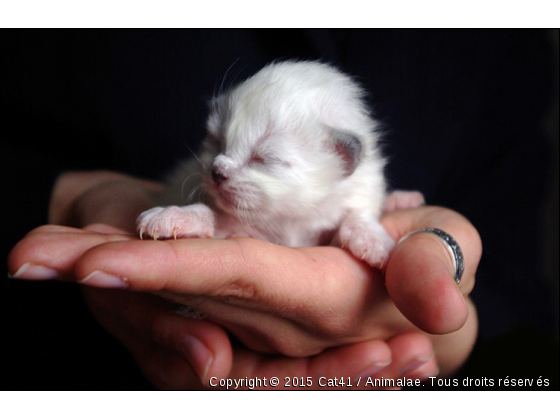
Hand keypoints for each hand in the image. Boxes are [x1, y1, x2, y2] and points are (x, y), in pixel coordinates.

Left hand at [8, 171, 478, 387]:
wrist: (417, 283)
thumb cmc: (434, 257)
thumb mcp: (451, 248)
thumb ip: (438, 269)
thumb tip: (434, 306)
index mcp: (321, 297)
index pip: (234, 277)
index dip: (169, 269)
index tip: (96, 261)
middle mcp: (274, 318)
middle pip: (178, 291)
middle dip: (105, 275)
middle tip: (29, 253)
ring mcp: (253, 317)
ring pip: (171, 300)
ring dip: (105, 281)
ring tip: (40, 255)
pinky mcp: (246, 306)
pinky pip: (187, 301)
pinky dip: (139, 282)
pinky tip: (89, 265)